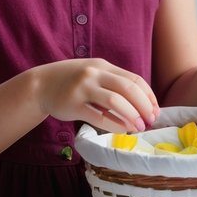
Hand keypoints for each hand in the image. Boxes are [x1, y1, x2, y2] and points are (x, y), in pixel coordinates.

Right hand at [35, 59, 158, 133]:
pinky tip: (122, 130)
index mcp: (103, 66)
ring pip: (115, 101)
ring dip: (131, 115)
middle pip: (128, 88)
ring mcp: (82, 88)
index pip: (134, 79)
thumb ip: (114, 83)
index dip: (148, 96)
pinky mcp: (73, 104)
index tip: (155, 110)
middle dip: (144, 106)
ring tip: (138, 127)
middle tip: (151, 120)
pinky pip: (98, 116)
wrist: (41, 85)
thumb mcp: (94, 74)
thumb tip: (142, 105)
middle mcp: (94, 74)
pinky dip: (114, 124)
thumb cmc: (73, 82)